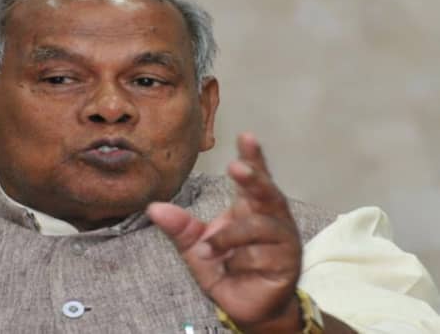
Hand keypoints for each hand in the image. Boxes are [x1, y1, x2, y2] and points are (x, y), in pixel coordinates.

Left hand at [147, 132, 302, 332]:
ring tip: (209, 245)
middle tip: (238, 166)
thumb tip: (153, 207)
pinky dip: (242, 256)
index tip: (246, 136)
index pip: (254, 176)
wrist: (243, 306)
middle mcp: (270, 218)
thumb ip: (179, 227)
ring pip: (263, 225)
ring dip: (233, 234)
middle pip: (268, 191)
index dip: (253, 157)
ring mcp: (282, 239)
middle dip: (254, 177)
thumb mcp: (196, 247)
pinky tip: (228, 262)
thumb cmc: (225, 269)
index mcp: (250, 206)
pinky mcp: (287, 261)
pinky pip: (266, 252)